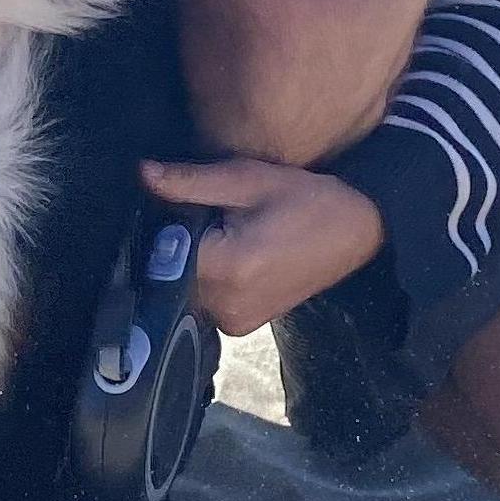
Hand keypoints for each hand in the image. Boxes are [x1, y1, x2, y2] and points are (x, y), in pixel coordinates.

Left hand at [143, 155, 386, 336]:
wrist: (356, 231)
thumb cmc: (306, 199)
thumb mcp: (247, 179)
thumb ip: (190, 182)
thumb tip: (142, 174)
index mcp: (227, 269)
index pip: (163, 250)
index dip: (164, 224)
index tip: (179, 206)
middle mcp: (227, 306)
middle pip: (170, 273)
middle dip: (177, 245)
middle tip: (208, 218)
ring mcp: (234, 322)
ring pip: (183, 289)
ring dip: (190, 263)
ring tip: (222, 235)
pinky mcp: (241, 326)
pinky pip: (203, 300)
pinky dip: (206, 278)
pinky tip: (229, 255)